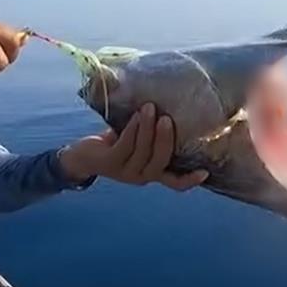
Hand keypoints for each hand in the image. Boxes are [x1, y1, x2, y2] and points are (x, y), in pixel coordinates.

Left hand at [59, 103, 208, 190]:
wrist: (82, 156)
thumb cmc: (116, 143)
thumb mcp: (137, 140)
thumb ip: (152, 133)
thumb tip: (170, 104)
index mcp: (152, 172)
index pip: (174, 183)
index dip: (189, 180)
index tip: (205, 171)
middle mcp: (142, 176)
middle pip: (159, 162)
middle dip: (165, 140)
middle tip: (167, 119)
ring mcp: (126, 172)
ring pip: (142, 152)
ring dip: (147, 129)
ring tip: (150, 108)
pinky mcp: (110, 164)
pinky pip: (125, 146)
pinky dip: (132, 130)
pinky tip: (135, 116)